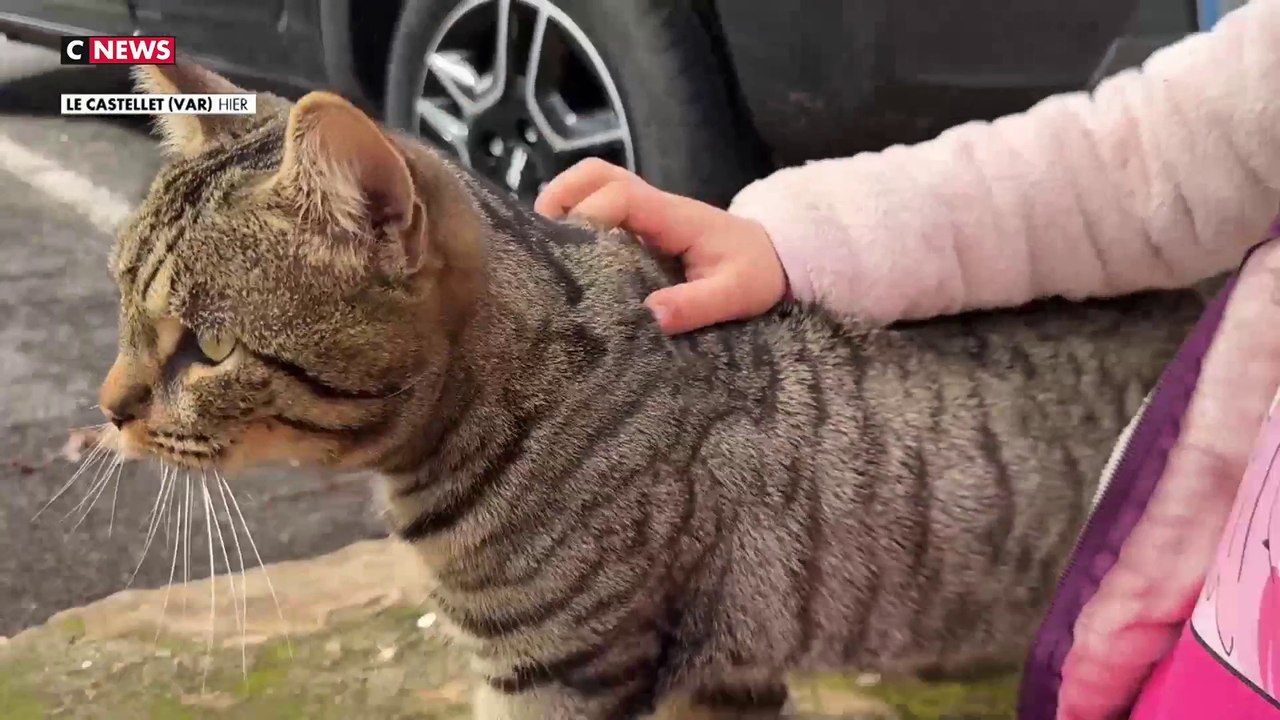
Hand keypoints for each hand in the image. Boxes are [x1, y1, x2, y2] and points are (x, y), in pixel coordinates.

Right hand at [535, 159, 786, 334]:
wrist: (777, 258)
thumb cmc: (756, 274)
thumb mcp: (735, 295)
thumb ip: (695, 305)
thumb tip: (648, 316)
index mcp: (673, 215)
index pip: (619, 194)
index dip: (589, 214)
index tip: (573, 251)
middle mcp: (653, 205)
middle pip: (594, 173)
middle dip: (561, 198)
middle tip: (542, 242)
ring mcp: (644, 213)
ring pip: (591, 185)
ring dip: (563, 207)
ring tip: (547, 251)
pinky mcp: (640, 227)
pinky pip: (599, 208)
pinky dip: (575, 221)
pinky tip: (567, 259)